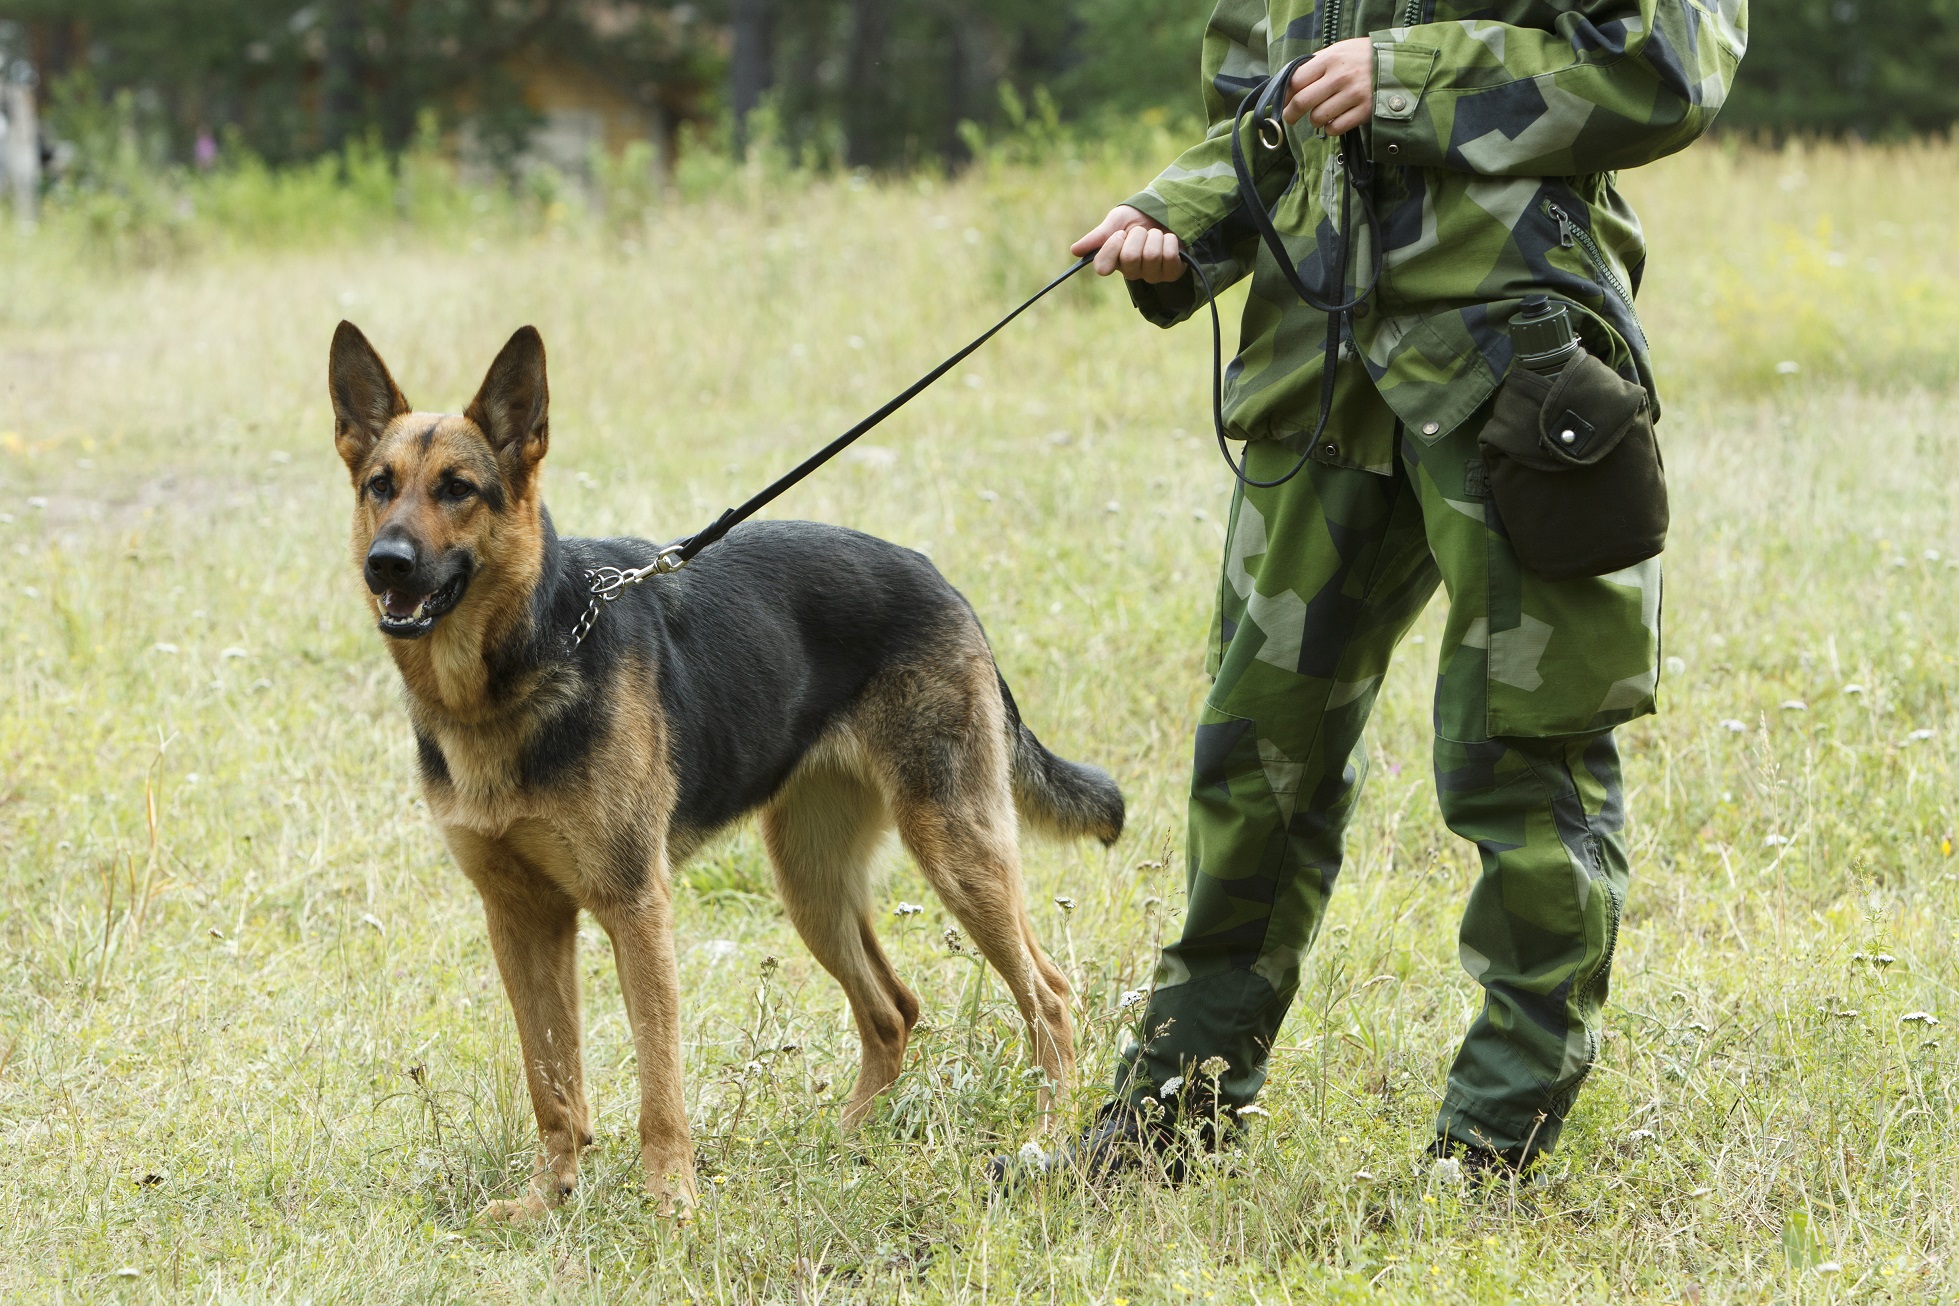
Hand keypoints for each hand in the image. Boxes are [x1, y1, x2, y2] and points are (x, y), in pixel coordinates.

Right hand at [1070, 205, 1184, 282]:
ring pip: (1151, 256)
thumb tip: (1074, 250)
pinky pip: (1169, 257)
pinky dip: (1170, 241)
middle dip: (1138, 235)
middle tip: (1141, 231)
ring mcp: (1151, 275)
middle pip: (1130, 258)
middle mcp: (1130, 272)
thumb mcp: (1115, 222)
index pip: (1102, 268)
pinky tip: (1168, 240)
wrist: (1164, 212)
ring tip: (1155, 234)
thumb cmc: (1137, 218)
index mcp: (1112, 261)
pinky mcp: (1171, 273)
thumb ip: (1098, 237)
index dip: (1112, 248)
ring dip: (1155, 236)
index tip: (1120, 233)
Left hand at [1282, 37, 1372, 136]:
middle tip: (1290, 117)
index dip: (1285, 95)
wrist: (1400, 63)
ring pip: (1317, 118)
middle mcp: (1340, 76)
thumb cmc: (1363, 57)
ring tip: (1321, 114)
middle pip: (1302, 102)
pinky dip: (1331, 129)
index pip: (1296, 80)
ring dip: (1314, 120)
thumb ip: (1316, 64)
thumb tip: (1290, 86)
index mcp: (1331, 59)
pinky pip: (1335, 128)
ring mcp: (1353, 95)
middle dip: (1291, 113)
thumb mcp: (1340, 50)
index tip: (1283, 102)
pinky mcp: (1364, 111)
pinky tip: (1335, 121)